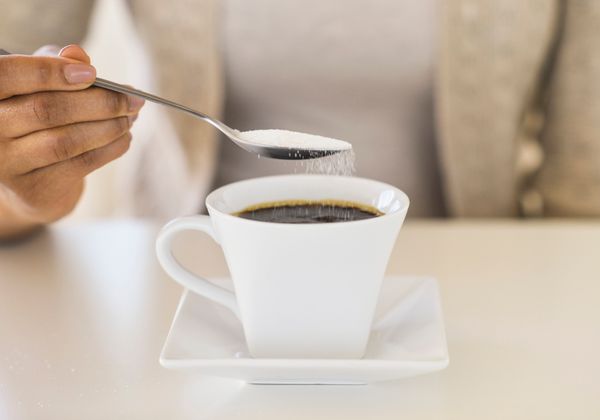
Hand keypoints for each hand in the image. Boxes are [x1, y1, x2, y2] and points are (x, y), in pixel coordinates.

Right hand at [0, 45, 143, 239]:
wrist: (31, 178)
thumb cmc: (36, 115)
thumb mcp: (40, 84)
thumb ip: (55, 63)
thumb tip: (77, 55)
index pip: (8, 75)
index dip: (51, 72)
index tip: (92, 74)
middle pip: (46, 110)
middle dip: (98, 102)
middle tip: (131, 98)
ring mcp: (8, 164)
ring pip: (66, 141)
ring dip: (109, 127)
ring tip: (131, 117)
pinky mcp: (33, 190)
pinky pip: (80, 164)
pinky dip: (110, 148)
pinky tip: (125, 137)